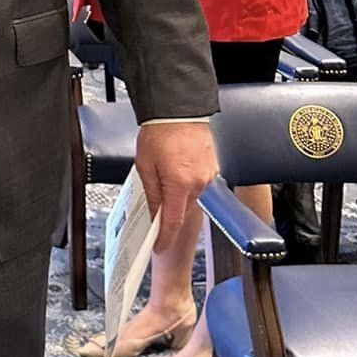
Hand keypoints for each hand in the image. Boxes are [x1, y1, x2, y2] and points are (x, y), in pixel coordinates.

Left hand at [135, 120, 217, 236]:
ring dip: (176, 197)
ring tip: (162, 180)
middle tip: (153, 213)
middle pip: (182, 211)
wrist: (178, 110)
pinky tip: (174, 174)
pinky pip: (197, 185)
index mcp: (179, 184)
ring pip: (190, 198)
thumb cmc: (160, 132)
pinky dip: (185, 186)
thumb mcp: (145, 165)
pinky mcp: (211, 169)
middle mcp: (198, 183)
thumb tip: (154, 213)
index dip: (164, 237)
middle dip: (168, 215)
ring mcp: (207, 176)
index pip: (173, 222)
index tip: (158, 246)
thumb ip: (151, 193)